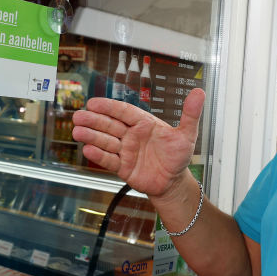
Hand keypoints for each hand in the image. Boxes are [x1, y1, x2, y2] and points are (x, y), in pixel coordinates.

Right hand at [72, 88, 204, 198]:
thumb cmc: (178, 157)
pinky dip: (98, 156)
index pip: (124, 111)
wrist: (173, 183)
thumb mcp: (187, 135)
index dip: (109, 107)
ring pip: (106, 141)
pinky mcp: (122, 167)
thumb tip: (199, 92)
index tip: (94, 102)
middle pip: (110, 125)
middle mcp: (131, 135)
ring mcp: (125, 151)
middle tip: (79, 116)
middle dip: (94, 120)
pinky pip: (109, 160)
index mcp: (144, 123)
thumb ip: (190, 114)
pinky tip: (87, 150)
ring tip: (77, 132)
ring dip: (91, 136)